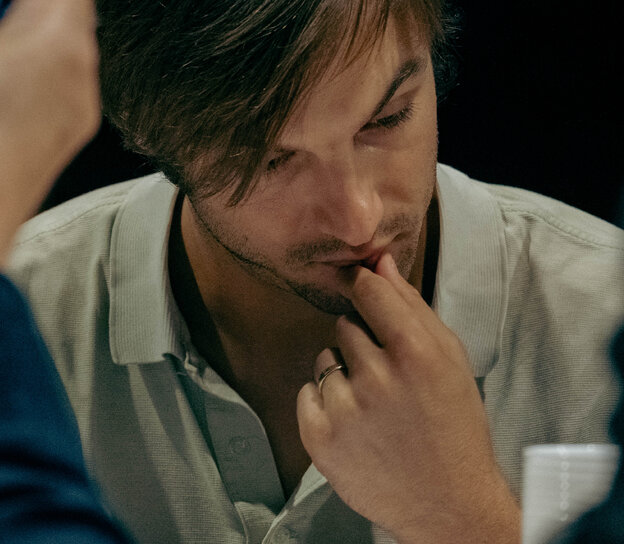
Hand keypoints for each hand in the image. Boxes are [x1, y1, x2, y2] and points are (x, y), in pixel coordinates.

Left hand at [296, 254, 520, 543]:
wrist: (449, 503)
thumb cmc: (455, 425)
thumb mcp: (451, 361)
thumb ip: (412, 307)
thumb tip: (379, 260)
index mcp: (416, 353)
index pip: (367, 291)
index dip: (363, 289)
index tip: (363, 292)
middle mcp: (377, 378)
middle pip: (345, 326)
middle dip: (363, 344)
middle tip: (389, 378)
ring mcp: (344, 409)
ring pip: (324, 358)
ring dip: (343, 374)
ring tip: (375, 406)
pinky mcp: (318, 436)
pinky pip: (307, 392)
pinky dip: (325, 404)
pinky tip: (356, 425)